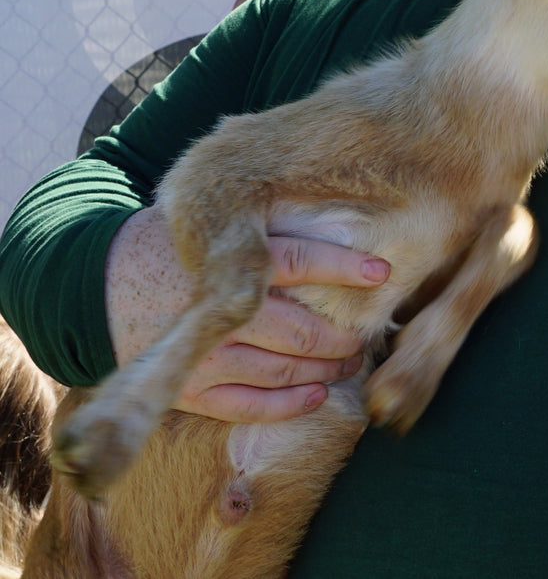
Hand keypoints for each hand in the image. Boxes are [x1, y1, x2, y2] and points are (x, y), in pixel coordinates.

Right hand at [104, 206, 389, 421]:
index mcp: (225, 261)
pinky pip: (248, 407)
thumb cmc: (174, 243)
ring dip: (327, 369)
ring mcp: (203, 356)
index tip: (382, 270)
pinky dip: (288, 404)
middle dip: (344, 335)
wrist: (96, 281)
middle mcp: (218, 313)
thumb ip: (266, 221)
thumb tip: (340, 210)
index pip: (299, 261)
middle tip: (371, 331)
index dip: (345, 268)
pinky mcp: (190, 388)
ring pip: (283, 371)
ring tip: (353, 358)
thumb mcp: (213, 219)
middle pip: (302, 330)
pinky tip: (317, 393)